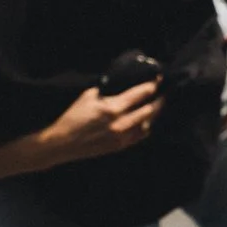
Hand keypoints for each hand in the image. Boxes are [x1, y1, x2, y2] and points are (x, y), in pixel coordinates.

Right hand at [40, 81, 160, 167]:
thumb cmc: (73, 117)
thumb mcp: (88, 96)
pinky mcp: (120, 146)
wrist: (62, 143)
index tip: (158, 79)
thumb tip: (119, 81)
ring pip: (148, 124)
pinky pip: (140, 136)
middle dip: (158, 99)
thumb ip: (106, 89)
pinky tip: (148, 121)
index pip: (140, 94)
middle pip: (150, 109)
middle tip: (163, 92)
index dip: (152, 85)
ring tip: (158, 105)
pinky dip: (146, 127)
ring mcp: (122, 136)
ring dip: (154, 114)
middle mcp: (121, 123)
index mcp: (113, 108)